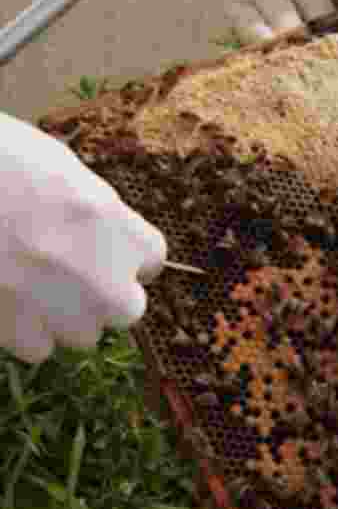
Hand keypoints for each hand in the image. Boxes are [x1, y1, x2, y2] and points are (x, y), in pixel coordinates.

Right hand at [0, 112, 166, 362]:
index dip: (124, 255)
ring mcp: (62, 309)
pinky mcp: (18, 330)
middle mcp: (102, 276)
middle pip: (126, 308)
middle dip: (102, 296)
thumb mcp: (61, 169)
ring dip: (62, 317)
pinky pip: (38, 348)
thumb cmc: (0, 160)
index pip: (152, 259)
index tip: (103, 249)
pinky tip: (4, 300)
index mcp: (117, 227)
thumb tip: (97, 230)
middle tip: (62, 273)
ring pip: (83, 334)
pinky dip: (22, 332)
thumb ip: (93, 212)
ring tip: (24, 284)